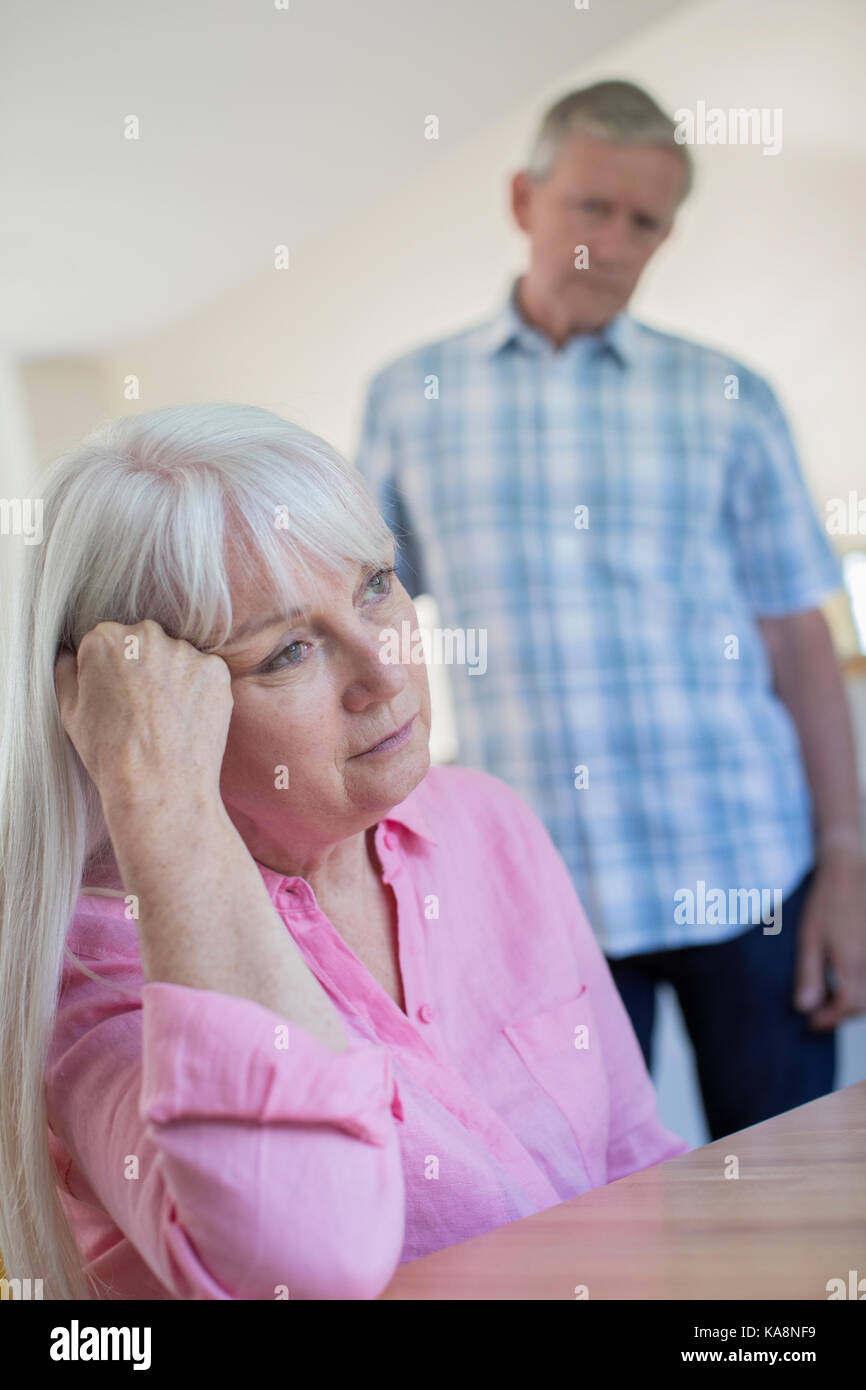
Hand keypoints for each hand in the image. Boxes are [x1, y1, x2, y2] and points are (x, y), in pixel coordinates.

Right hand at [54, 619, 233, 811]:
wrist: (158, 784)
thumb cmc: (109, 753)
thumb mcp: (69, 712)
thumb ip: (65, 673)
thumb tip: (69, 655)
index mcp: (104, 639)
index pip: (108, 644)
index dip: (111, 675)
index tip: (116, 700)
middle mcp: (145, 635)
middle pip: (144, 644)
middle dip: (143, 669)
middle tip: (143, 711)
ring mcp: (184, 651)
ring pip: (177, 658)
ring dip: (173, 679)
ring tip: (166, 720)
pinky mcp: (215, 670)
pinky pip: (205, 675)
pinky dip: (199, 693)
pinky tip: (188, 721)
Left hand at [793, 851, 865, 1028]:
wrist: (849, 869)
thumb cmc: (826, 901)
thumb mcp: (809, 938)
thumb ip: (808, 974)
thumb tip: (805, 1008)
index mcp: (851, 961)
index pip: (847, 1006)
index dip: (829, 1020)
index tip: (811, 1023)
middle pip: (862, 1004)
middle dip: (841, 1014)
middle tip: (819, 1013)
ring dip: (854, 1002)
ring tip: (830, 997)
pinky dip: (863, 986)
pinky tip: (846, 978)